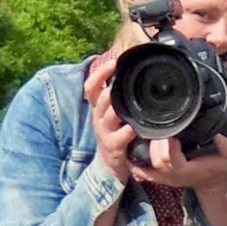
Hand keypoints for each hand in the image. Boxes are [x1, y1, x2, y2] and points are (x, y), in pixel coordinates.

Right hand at [83, 52, 135, 183]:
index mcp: (98, 108)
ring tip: (123, 98)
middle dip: (108, 88)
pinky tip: (134, 128)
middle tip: (119, 77)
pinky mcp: (113, 147)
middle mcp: (98, 118)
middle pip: (99, 99)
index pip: (92, 86)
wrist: (110, 164)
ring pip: (107, 116)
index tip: (114, 61)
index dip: (99, 73)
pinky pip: (119, 137)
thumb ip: (118, 97)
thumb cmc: (116, 134)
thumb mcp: (113, 114)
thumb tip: (130, 73)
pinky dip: (127, 132)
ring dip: (115, 107)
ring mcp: (104, 133)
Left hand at [131, 135, 226, 196]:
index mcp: (187, 170)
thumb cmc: (217, 166)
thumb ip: (224, 147)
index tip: (171, 132)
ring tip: (145, 133)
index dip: (168, 145)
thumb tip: (218, 136)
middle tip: (157, 128)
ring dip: (145, 149)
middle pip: (156, 160)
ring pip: (146, 165)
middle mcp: (173, 176)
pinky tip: (129, 152)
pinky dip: (134, 162)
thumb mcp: (226, 156)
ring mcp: (164, 179)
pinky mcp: (159, 178)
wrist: (212, 182)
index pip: (170, 159)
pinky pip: (141, 172)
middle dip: (156, 142)